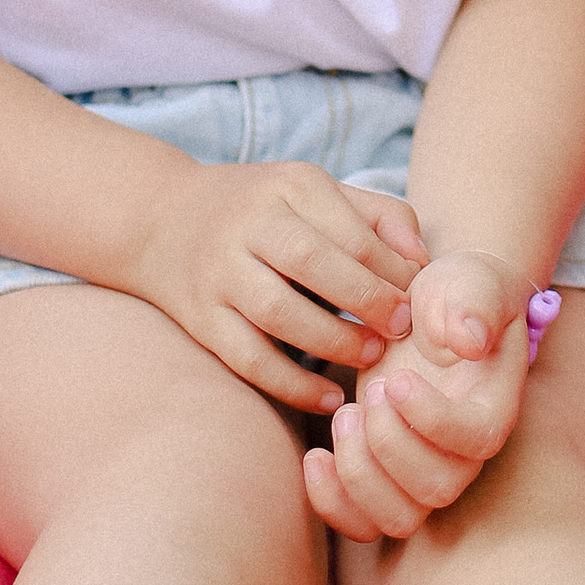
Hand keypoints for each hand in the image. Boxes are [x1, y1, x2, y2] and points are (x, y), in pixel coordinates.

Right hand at [120, 159, 426, 410]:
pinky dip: (290, 384)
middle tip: (402, 329)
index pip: (353, 231)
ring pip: (278, 312)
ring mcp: (219, 272)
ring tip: (372, 357)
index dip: (394, 270)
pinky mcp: (200, 318)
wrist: (161, 218)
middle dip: (367, 300)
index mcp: (290, 186)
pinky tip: (328, 397)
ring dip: (333, 341)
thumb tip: (423, 261)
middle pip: (314, 263)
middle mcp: (250, 224)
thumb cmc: (264, 209)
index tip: (420, 299)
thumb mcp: (316, 192)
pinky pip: (247, 358)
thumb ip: (378, 216)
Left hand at [301, 248, 530, 539]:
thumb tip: (471, 340)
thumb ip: (474, 304)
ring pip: (398, 517)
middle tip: (370, 392)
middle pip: (435, 489)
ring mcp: (425, 472)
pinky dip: (332, 502)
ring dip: (360, 474)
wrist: (430, 312)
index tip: (396, 378)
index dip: (432, 420)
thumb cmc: (454, 294)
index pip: (476, 440)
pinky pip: (362, 524)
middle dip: (389, 445)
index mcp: (494, 405)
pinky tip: (314, 456)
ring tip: (344, 414)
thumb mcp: (468, 283)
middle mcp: (464, 453)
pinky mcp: (386, 479)